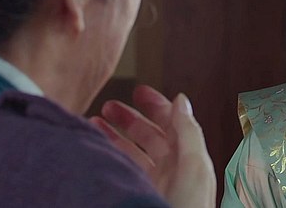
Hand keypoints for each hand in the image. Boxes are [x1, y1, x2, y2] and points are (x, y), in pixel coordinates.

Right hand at [90, 85, 215, 207]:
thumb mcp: (193, 167)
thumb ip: (188, 132)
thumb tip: (181, 100)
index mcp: (188, 159)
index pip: (173, 124)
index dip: (157, 106)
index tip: (138, 91)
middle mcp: (172, 171)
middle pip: (150, 138)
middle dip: (130, 120)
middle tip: (106, 107)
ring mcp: (154, 185)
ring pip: (132, 155)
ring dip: (114, 138)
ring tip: (92, 124)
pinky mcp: (137, 194)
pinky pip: (123, 171)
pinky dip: (109, 158)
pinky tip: (94, 150)